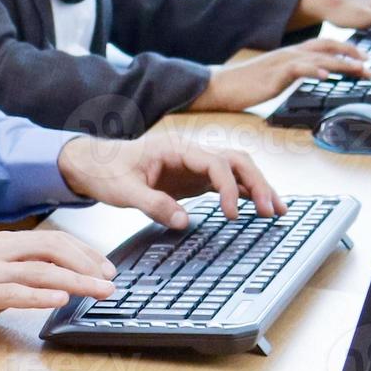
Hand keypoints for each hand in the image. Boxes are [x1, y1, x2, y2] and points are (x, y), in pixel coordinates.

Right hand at [0, 230, 117, 342]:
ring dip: (74, 282)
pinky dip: (39, 296)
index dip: (84, 253)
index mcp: (4, 244)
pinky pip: (13, 292)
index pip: (53, 240)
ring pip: (39, 271)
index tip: (106, 268)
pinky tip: (59, 300)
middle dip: (86, 264)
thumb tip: (63, 279)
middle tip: (110, 280)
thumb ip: (24, 272)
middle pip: (51, 249)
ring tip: (98, 291)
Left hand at [56, 131, 285, 230]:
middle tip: (270, 212)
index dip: (228, 188)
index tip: (232, 215)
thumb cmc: (105, 170)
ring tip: (277, 211)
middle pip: (235, 160)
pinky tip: (259, 207)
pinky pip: (226, 181)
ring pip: (235, 169)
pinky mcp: (192, 178)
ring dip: (257, 187)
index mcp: (174, 148)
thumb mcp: (122, 190)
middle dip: (257, 183)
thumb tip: (183, 222)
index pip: (214, 163)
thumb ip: (152, 204)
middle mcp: (189, 152)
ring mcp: (193, 165)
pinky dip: (245, 193)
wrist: (92, 163)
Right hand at [190, 38, 370, 111]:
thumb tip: (312, 76)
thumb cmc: (246, 85)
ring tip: (359, 70)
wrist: (221, 86)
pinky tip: (325, 76)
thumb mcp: (276, 77)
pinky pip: (297, 69)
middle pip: (326, 47)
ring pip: (317, 57)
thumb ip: (294, 74)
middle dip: (351, 54)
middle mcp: (289, 54)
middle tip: (370, 64)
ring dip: (341, 64)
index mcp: (290, 53)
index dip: (346, 49)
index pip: (323, 45)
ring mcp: (281, 63)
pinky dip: (313, 71)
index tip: (364, 59)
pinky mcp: (274, 74)